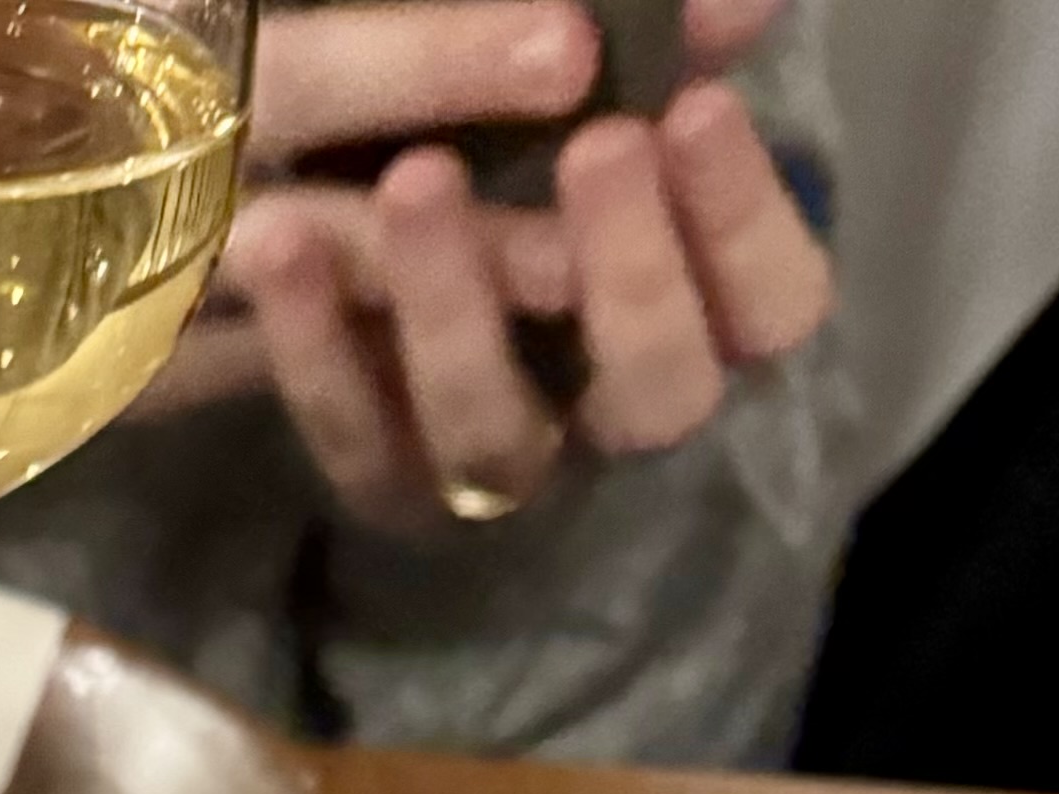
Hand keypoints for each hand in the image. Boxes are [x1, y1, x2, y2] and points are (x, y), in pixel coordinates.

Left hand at [147, 0, 834, 535]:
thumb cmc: (519, 152)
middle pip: (659, 390)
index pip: (775, 306)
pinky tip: (283, 241)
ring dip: (457, 307)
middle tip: (602, 144)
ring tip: (418, 178)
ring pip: (491, 430)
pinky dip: (316, 345)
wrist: (347, 238)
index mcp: (700, 319)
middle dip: (634, 273)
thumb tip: (738, 0)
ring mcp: (490, 463)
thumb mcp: (598, 95)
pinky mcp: (378, 481)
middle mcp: (609, 414)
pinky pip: (351, 434)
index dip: (746, 221)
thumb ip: (669, 44)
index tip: (697, 107)